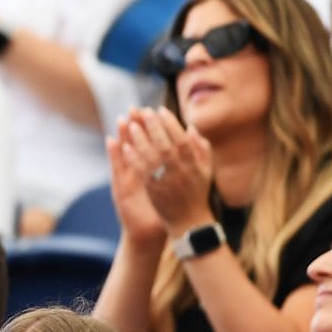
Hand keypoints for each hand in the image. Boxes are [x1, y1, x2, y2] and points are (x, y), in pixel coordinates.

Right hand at [106, 114, 168, 246]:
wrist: (150, 233)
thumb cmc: (164, 209)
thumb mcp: (174, 184)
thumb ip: (181, 164)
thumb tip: (192, 139)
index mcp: (150, 169)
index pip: (150, 143)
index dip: (149, 127)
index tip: (151, 109)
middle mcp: (137, 171)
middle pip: (135, 143)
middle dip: (135, 125)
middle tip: (133, 107)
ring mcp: (127, 179)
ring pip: (123, 152)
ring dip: (121, 134)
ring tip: (120, 118)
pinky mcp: (120, 189)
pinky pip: (117, 168)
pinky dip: (113, 154)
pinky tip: (111, 140)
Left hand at [119, 108, 216, 236]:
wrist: (189, 221)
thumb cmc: (197, 192)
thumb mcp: (206, 170)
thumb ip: (201, 148)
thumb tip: (191, 128)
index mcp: (194, 165)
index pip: (182, 139)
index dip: (171, 124)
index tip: (160, 110)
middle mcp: (181, 172)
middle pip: (165, 145)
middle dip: (153, 127)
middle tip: (143, 111)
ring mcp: (166, 182)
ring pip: (151, 158)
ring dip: (140, 140)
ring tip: (130, 125)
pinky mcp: (153, 191)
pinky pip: (141, 172)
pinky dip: (134, 158)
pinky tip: (125, 147)